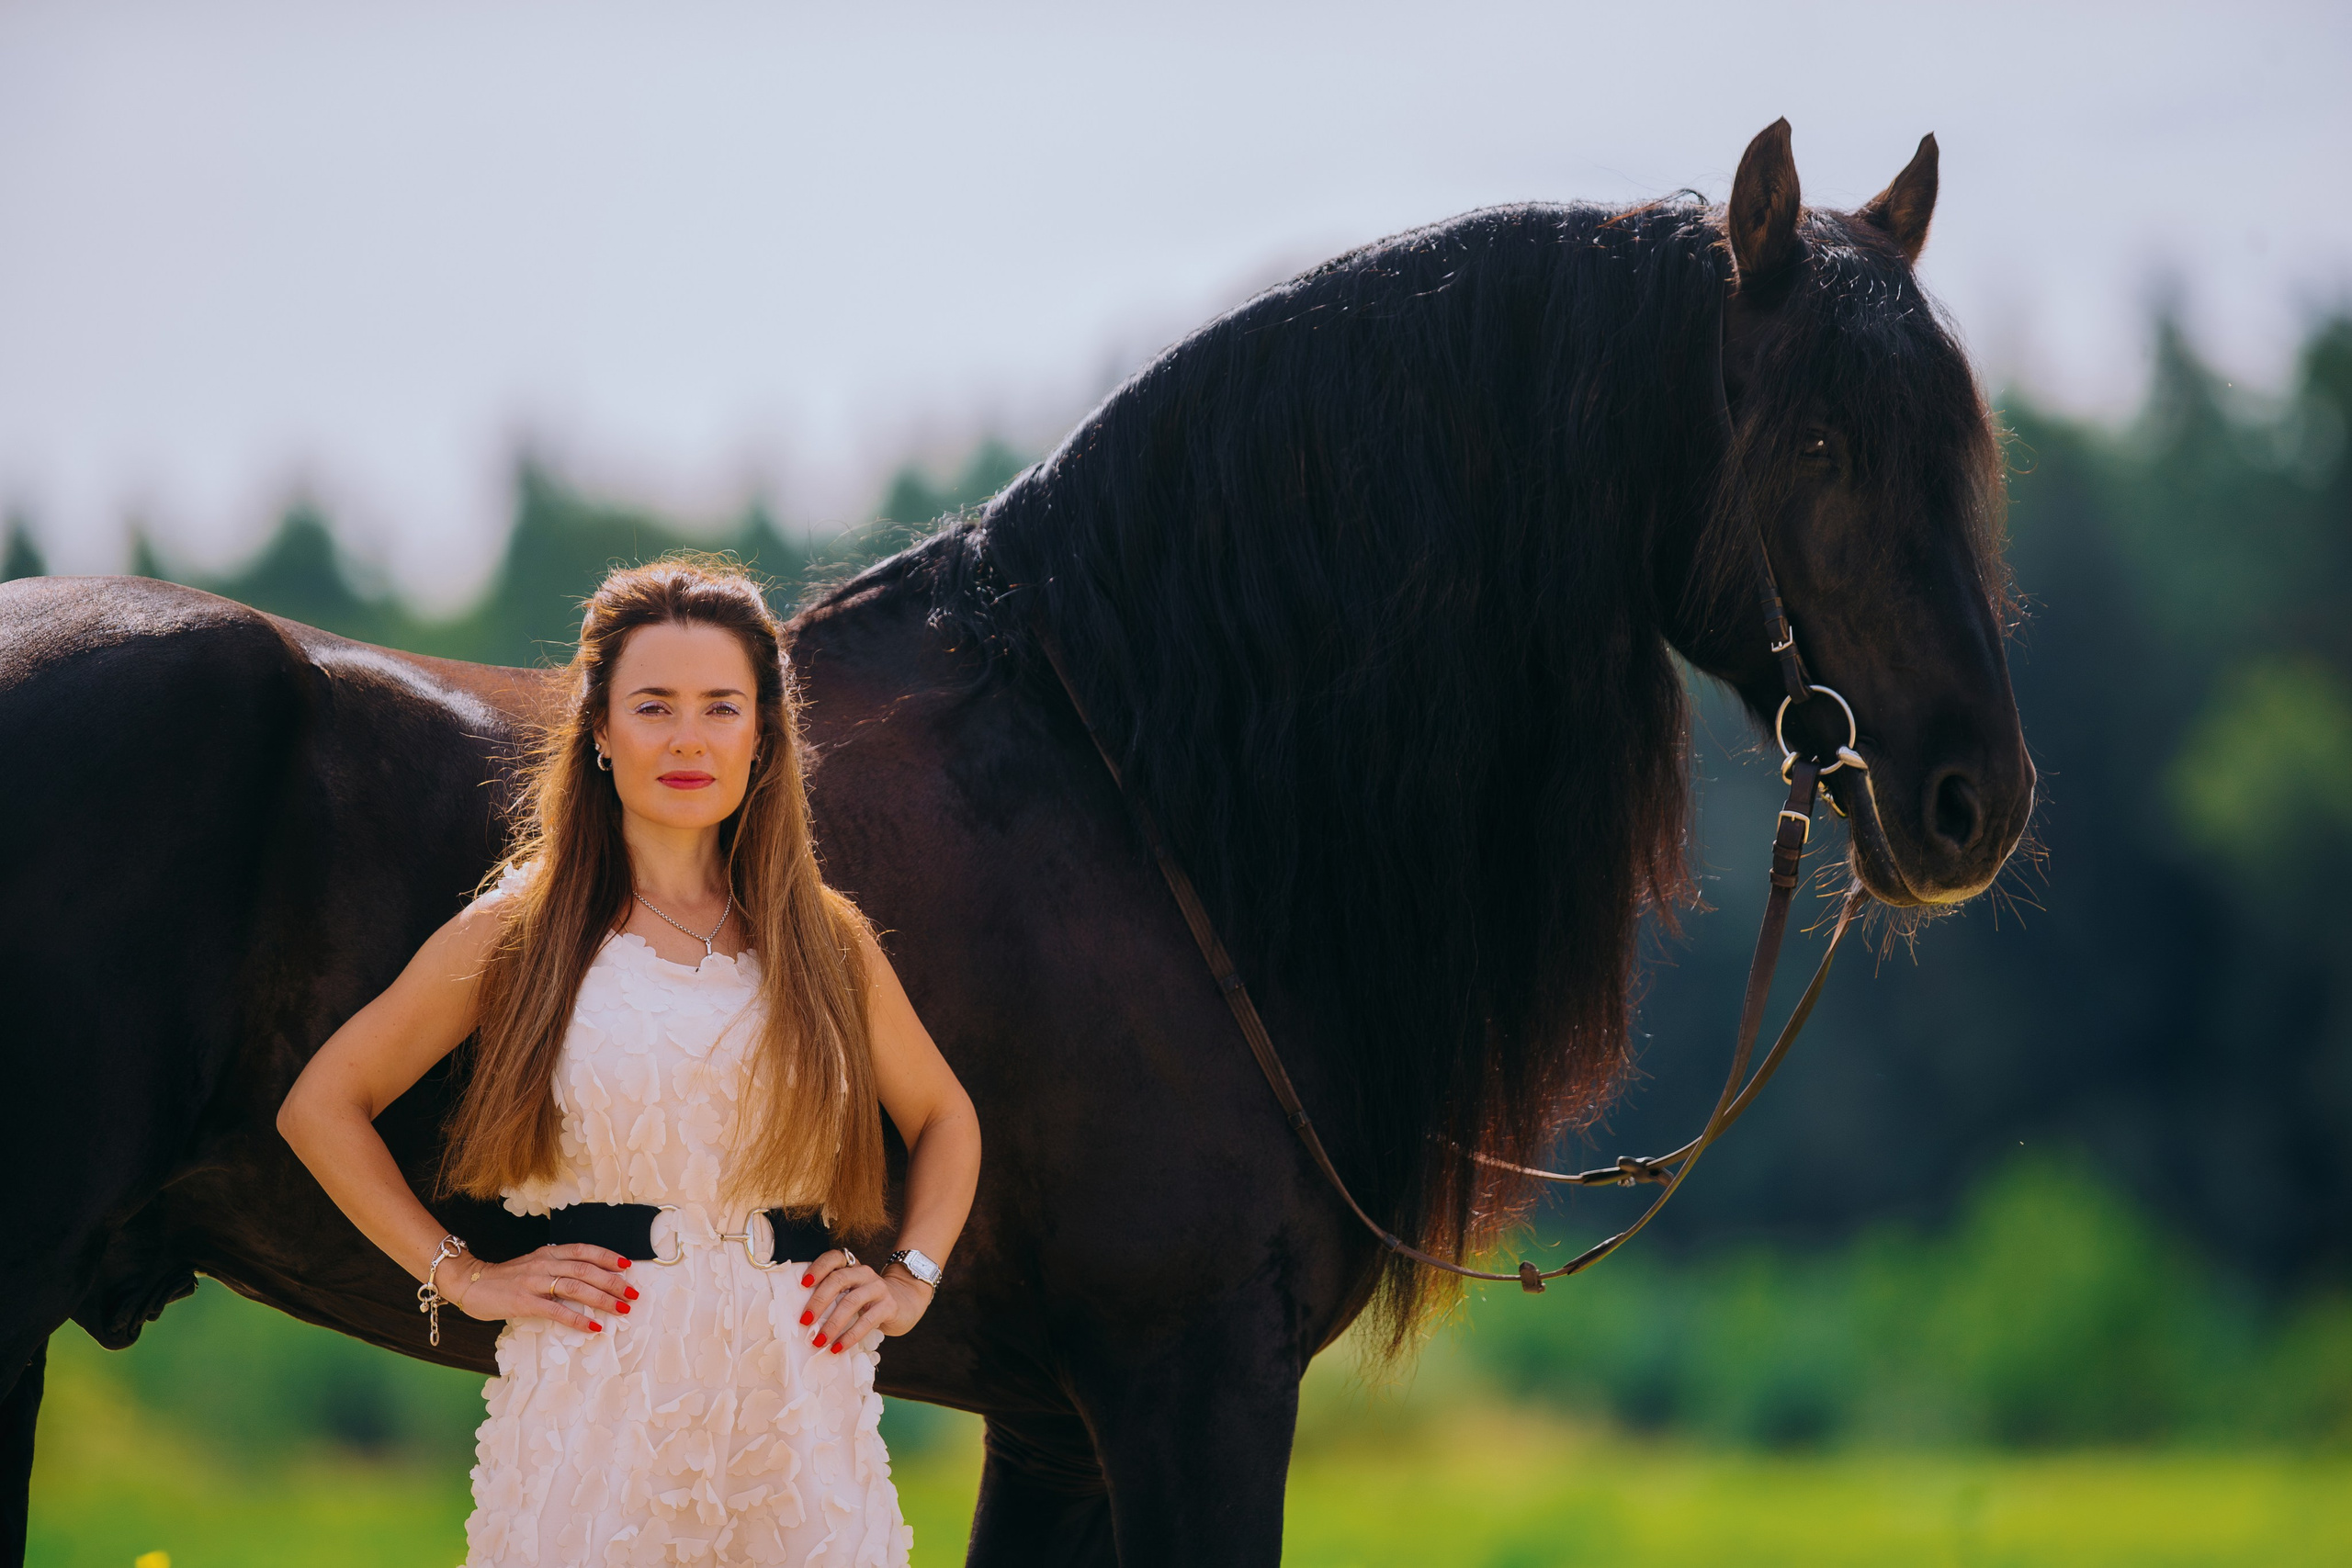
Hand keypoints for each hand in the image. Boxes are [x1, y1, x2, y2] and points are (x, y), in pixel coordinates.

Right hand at [448, 1243, 638, 1333]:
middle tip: (633, 1293)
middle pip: (585, 1269)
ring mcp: (534, 1282)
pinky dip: (576, 1319)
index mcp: (548, 1253)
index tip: (628, 1266)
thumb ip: (557, 1267)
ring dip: (602, 1298)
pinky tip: (592, 1327)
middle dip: (612, 1281)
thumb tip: (587, 1278)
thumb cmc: (506, 1278)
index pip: (584, 1250)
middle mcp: (544, 1263)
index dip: (608, 1256)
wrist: (470, 1282)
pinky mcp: (523, 1302)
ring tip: (621, 1308)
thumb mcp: (534, 1265)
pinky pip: (555, 1310)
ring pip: (575, 1287)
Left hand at [798, 1248, 932, 1352]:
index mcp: (851, 1266)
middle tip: (804, 1321)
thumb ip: (832, 1296)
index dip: (818, 1268)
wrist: (905, 1302)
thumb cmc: (868, 1301)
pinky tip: (838, 1348)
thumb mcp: (851, 1292)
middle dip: (818, 1301)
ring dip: (832, 1323)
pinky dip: (850, 1336)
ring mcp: (878, 1288)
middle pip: (838, 1280)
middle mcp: (864, 1273)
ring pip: (851, 1301)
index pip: (833, 1258)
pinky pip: (867, 1321)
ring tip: (819, 1341)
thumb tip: (802, 1318)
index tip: (802, 1284)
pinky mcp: (889, 1306)